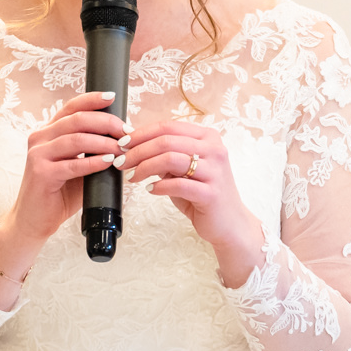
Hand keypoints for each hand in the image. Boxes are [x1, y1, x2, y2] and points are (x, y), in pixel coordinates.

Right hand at [4, 89, 129, 246]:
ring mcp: (38, 155)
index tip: (112, 97)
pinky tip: (108, 163)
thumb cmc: (58, 193)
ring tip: (121, 149)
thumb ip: (91, 151)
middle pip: (77, 120)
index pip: (70, 107)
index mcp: (48, 132)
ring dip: (103, 142)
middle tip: (126, 131)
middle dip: (106, 123)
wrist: (33, 220)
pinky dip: (93, 162)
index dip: (92, 100)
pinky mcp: (41, 173)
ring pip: (76, 139)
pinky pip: (73, 164)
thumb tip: (121, 140)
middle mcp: (40, 138)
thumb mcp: (76, 166)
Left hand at [122, 119, 265, 285]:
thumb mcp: (183, 170)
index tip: (122, 144)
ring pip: (170, 158)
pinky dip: (159, 186)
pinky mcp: (211, 192)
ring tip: (133, 177)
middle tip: (121, 162)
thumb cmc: (203, 194)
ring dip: (145, 167)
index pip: (168, 126)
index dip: (141, 134)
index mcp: (208, 137)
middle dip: (138, 151)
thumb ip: (166, 156)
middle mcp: (214, 149)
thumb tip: (134, 146)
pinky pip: (177, 184)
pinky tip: (151, 189)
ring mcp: (215, 170)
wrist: (229, 224)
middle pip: (166, 140)